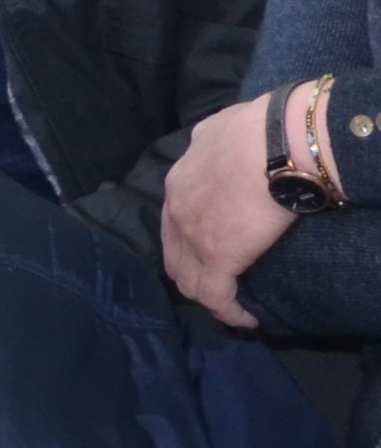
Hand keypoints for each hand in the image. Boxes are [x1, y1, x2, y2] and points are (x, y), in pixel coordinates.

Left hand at [162, 88, 300, 330]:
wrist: (274, 142)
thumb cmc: (258, 129)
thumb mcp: (221, 129)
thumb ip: (215, 141)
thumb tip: (223, 137)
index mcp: (178, 180)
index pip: (174, 220)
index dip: (188, 238)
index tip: (208, 247)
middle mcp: (176, 210)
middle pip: (173, 253)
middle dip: (190, 270)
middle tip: (215, 281)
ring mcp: (193, 236)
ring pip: (188, 279)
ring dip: (206, 293)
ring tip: (229, 302)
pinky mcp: (218, 258)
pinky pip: (216, 297)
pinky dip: (229, 312)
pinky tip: (246, 319)